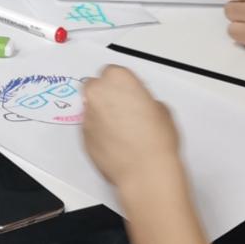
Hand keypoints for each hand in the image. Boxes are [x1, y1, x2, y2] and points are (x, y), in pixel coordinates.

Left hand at [81, 65, 185, 197]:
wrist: (145, 171)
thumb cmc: (156, 141)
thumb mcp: (162, 110)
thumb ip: (144, 100)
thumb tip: (141, 106)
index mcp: (117, 78)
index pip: (113, 72)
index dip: (122, 84)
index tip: (129, 93)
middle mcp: (97, 93)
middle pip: (95, 86)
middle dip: (106, 95)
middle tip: (122, 109)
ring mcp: (87, 115)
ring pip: (90, 108)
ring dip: (101, 114)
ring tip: (121, 129)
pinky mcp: (82, 136)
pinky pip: (89, 128)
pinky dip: (98, 132)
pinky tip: (115, 142)